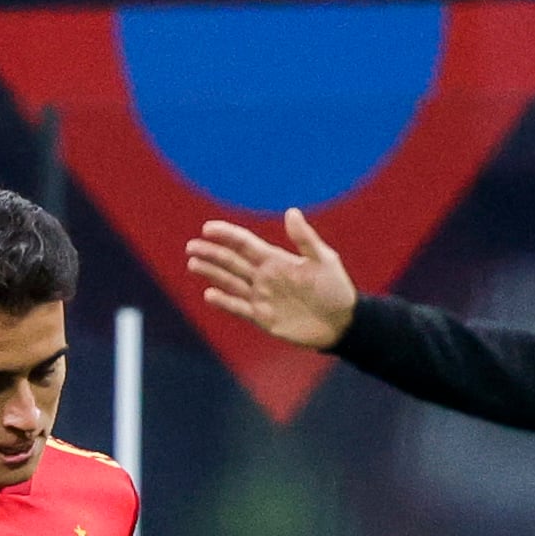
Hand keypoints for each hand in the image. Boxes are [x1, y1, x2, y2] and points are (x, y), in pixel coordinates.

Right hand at [188, 209, 356, 349]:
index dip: (226, 235)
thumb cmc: (336, 289)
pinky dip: (224, 302)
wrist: (343, 324)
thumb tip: (291, 212)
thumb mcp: (324, 260)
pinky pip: (239, 308)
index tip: (208, 229)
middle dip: (211, 253)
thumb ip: (305, 239)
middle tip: (191, 247)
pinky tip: (209, 294)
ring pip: (230, 282)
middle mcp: (265, 276)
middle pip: (232, 261)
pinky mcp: (264, 318)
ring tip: (192, 264)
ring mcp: (262, 297)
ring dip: (212, 273)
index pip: (245, 244)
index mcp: (276, 259)